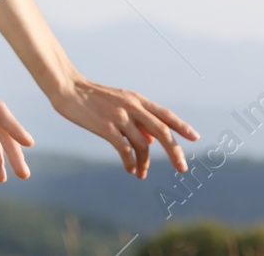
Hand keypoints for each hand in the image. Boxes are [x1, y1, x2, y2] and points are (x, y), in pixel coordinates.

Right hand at [50, 74, 197, 178]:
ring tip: (142, 174)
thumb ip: (137, 119)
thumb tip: (151, 141)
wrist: (68, 88)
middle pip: (161, 131)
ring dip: (145, 163)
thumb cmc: (93, 97)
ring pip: (142, 145)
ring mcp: (119, 116)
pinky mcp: (106, 126)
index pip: (165, 114)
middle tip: (183, 168)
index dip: (182, 126)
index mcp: (137, 99)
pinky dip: (130, 162)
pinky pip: (124, 149)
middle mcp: (132, 106)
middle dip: (174, 151)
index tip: (195, 138)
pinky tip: (130, 169)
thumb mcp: (119, 102)